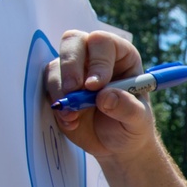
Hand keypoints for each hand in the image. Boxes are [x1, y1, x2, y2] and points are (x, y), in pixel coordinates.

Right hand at [45, 29, 158, 166]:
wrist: (117, 145)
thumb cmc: (133, 127)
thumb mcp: (138, 121)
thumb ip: (128, 108)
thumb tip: (105, 96)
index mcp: (121, 56)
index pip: (103, 42)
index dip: (97, 61)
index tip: (95, 87)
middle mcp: (95, 57)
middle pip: (73, 41)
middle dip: (70, 66)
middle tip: (73, 93)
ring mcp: (75, 70)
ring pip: (56, 65)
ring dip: (61, 92)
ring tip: (75, 116)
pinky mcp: (60, 86)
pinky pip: (48, 87)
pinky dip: (57, 105)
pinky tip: (72, 121)